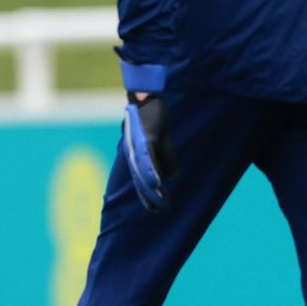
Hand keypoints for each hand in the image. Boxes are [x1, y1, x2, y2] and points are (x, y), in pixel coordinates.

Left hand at [121, 92, 177, 211]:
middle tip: (159, 210)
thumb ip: (166, 158)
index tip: (157, 209)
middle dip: (149, 196)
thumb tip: (171, 176)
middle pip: (141, 179)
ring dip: (150, 188)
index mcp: (138, 156)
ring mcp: (138, 145)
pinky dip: (152, 171)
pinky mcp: (145, 137)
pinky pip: (148, 157)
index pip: (142, 180)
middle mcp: (135, 153)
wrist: (146, 95)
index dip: (149, 195)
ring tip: (159, 200)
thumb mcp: (163, 140)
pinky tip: (157, 183)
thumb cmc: (152, 117)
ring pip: (143, 171)